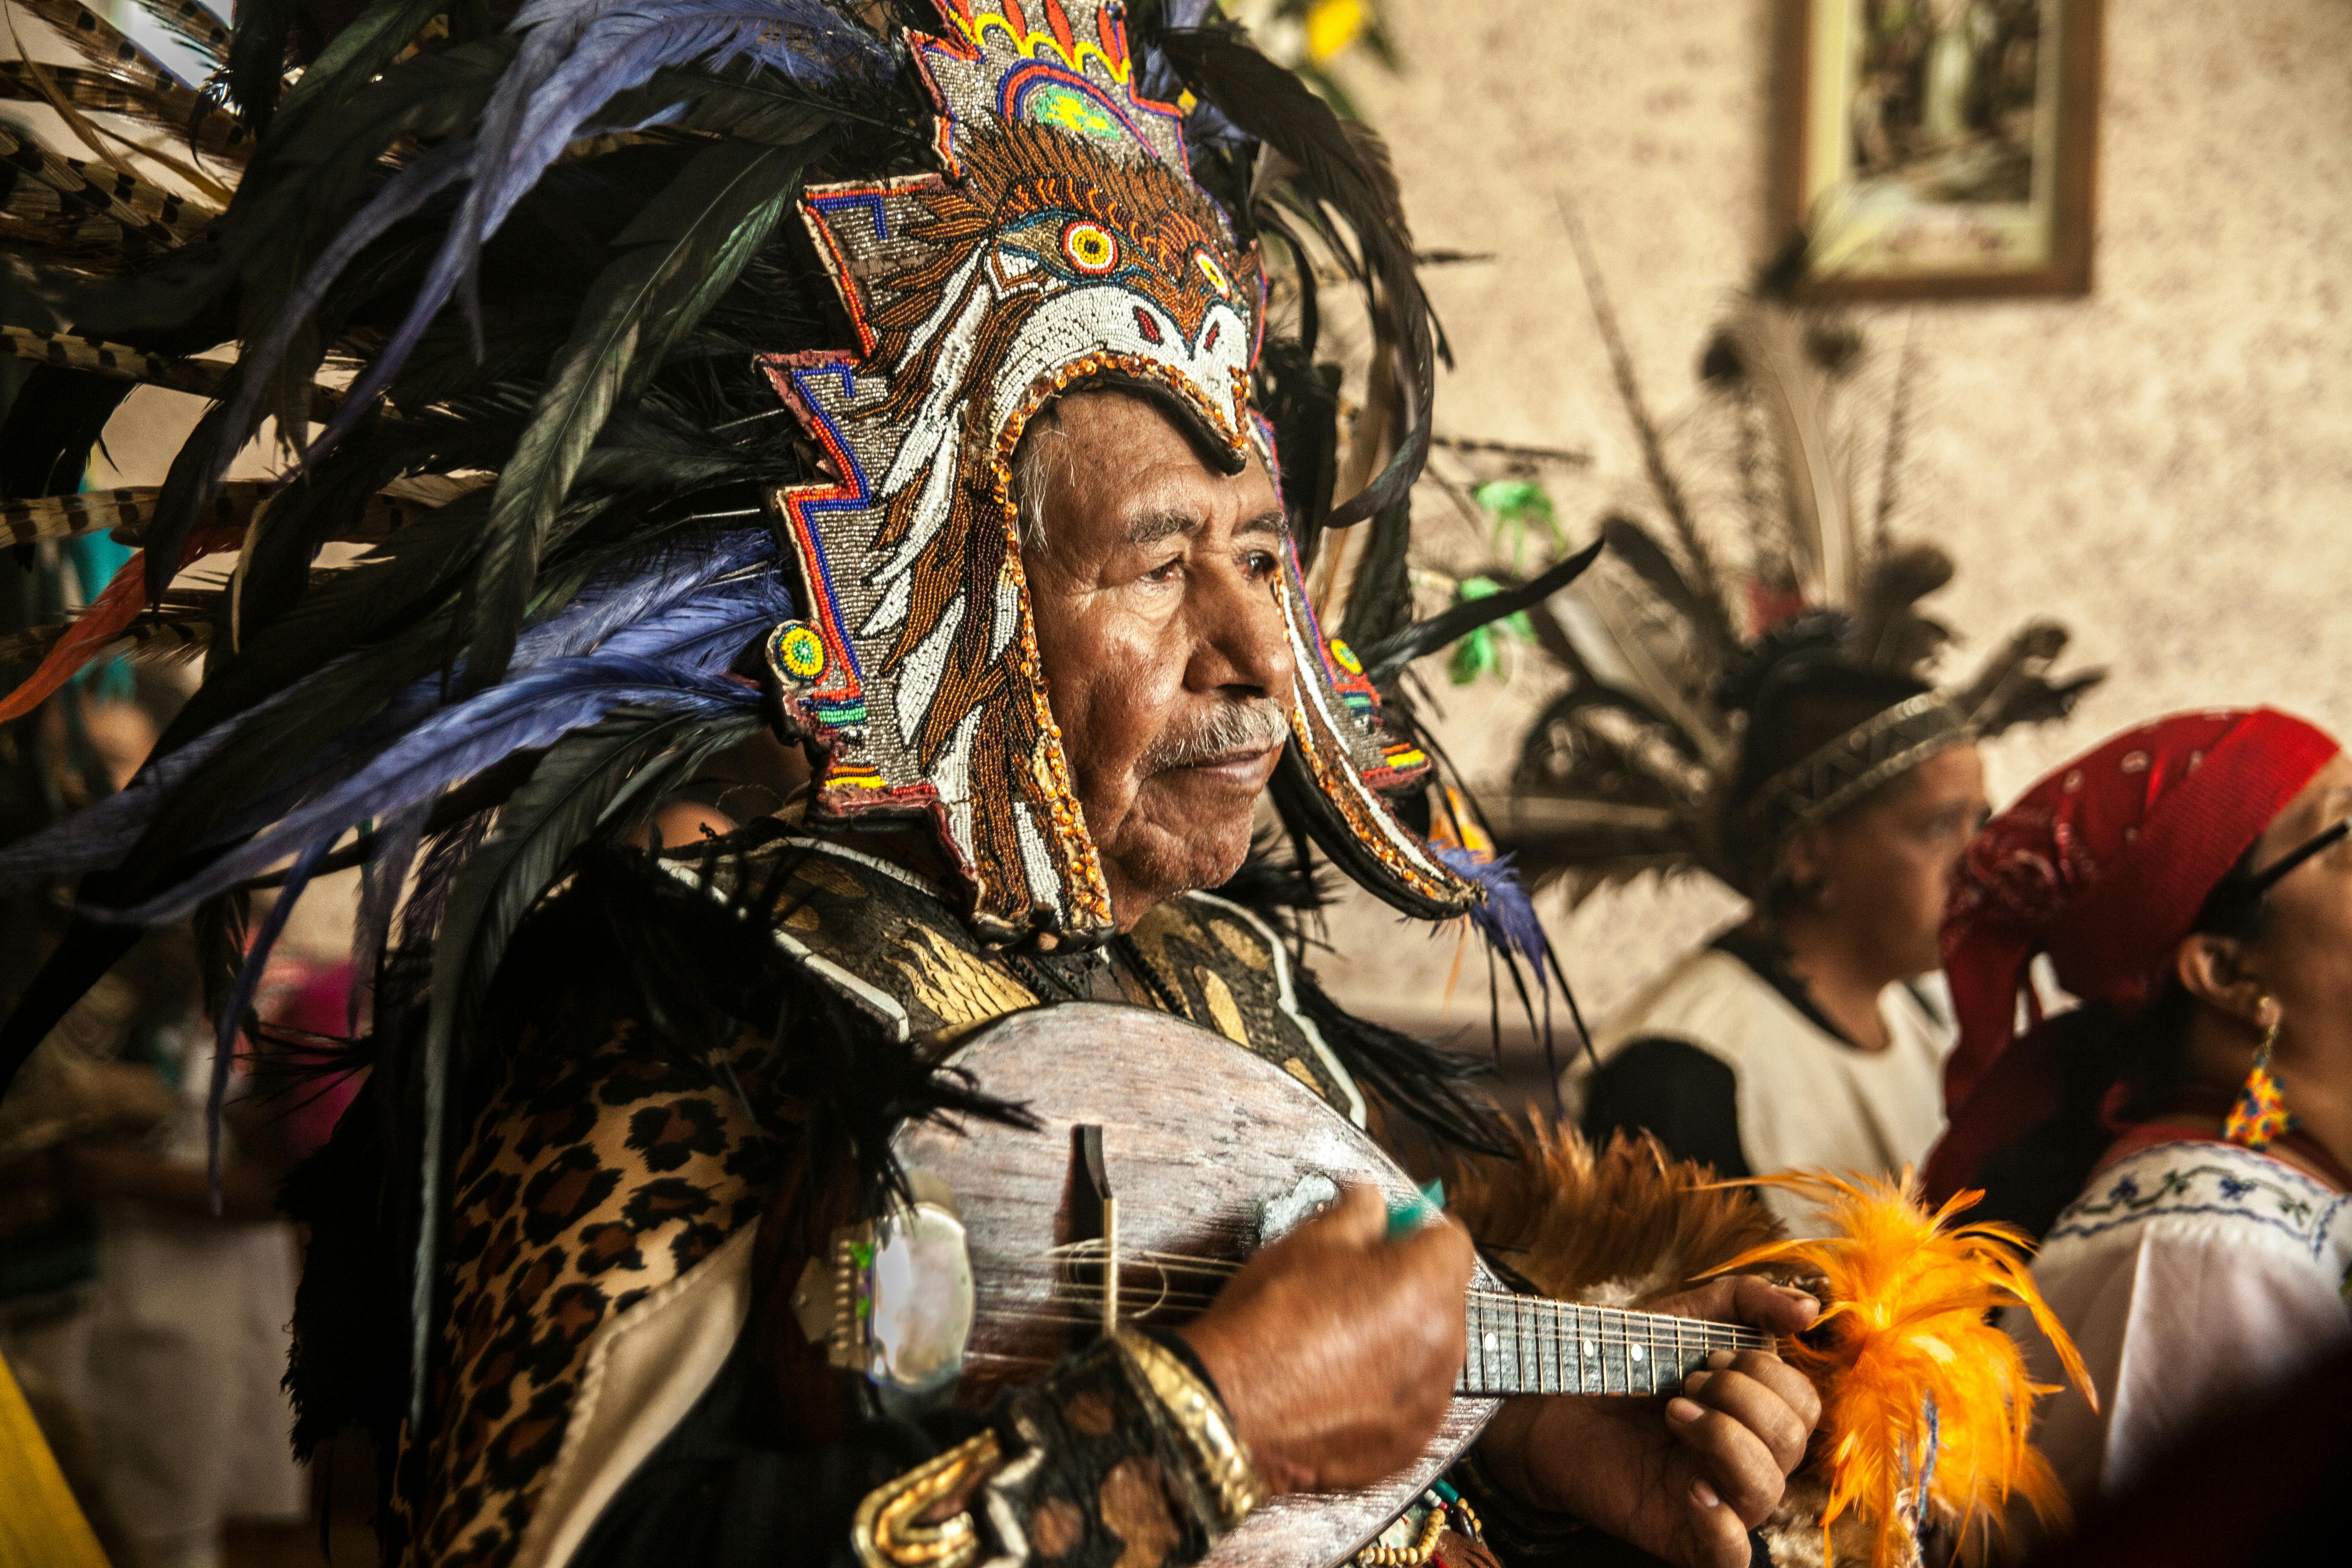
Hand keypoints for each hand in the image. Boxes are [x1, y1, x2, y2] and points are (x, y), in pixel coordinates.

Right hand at [1179, 1184, 1472, 1494]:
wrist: (1229, 1402)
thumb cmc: (1269, 1317)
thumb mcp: (1309, 1241)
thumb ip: (1358, 1212)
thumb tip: (1373, 1197)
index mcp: (1427, 1286)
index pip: (1452, 1240)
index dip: (1417, 1231)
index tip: (1389, 1236)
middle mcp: (1444, 1348)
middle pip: (1445, 1298)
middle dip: (1411, 1287)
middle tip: (1354, 1288)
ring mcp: (1428, 1404)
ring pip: (1431, 1353)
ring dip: (1402, 1341)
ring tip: (1341, 1342)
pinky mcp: (1406, 1447)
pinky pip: (1411, 1405)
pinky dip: (1387, 1393)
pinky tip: (1341, 1386)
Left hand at [1478, 1277, 1821, 1567]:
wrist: (1551, 1395)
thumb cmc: (1622, 1358)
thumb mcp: (1685, 1314)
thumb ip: (1747, 1301)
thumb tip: (1810, 1309)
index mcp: (1755, 1415)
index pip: (1804, 1405)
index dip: (1765, 1373)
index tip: (1708, 1357)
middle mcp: (1747, 1462)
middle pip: (1791, 1442)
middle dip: (1740, 1397)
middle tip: (1684, 1383)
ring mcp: (1718, 1502)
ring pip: (1767, 1490)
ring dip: (1724, 1438)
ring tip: (1673, 1413)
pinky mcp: (1681, 1535)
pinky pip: (1730, 1556)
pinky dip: (1722, 1526)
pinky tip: (1693, 1488)